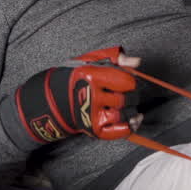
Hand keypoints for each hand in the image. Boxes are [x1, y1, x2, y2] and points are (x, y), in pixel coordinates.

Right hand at [16, 46, 142, 142]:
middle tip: (130, 94)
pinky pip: (118, 132)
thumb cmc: (76, 77)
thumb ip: (116, 58)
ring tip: (130, 107)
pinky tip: (131, 121)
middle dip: (133, 96)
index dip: (131, 81)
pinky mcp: (93, 128)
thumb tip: (136, 62)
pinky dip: (129, 127)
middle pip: (126, 99)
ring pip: (123, 115)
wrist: (54, 98)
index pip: (125, 81)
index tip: (128, 82)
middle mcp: (91, 96)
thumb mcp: (92, 60)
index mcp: (91, 76)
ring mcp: (92, 114)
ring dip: (132, 112)